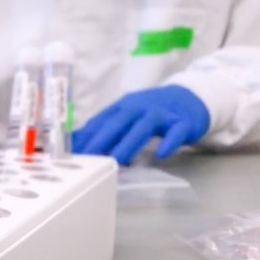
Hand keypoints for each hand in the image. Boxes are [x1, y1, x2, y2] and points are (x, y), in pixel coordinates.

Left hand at [73, 85, 209, 165]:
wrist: (188, 98)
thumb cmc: (151, 112)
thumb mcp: (126, 116)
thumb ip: (104, 128)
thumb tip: (75, 142)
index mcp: (123, 106)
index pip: (101, 121)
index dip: (86, 137)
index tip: (71, 154)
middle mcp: (139, 107)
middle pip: (118, 122)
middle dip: (101, 140)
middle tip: (88, 159)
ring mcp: (161, 113)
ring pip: (143, 127)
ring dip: (129, 143)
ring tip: (117, 160)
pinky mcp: (182, 122)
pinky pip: (176, 132)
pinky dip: (169, 142)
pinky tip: (161, 154)